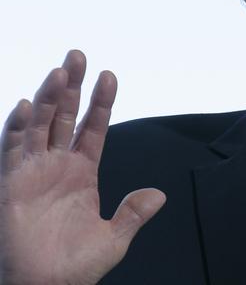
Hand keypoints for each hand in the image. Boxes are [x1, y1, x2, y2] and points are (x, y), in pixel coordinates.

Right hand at [0, 51, 165, 284]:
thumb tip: (159, 195)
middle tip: (79, 55)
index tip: (110, 75)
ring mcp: (34, 171)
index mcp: (83, 172)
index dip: (101, 102)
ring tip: (61, 72)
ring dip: (50, 98)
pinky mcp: (12, 183)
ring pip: (41, 125)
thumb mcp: (114, 238)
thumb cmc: (76, 267)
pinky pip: (14, 149)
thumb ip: (133, 213)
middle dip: (73, 86)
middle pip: (66, 116)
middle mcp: (57, 165)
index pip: (93, 127)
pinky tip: (30, 104)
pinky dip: (20, 126)